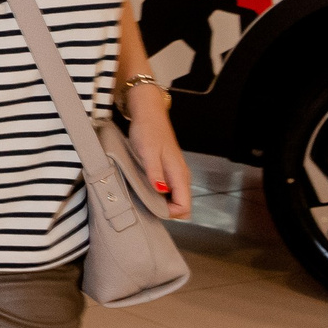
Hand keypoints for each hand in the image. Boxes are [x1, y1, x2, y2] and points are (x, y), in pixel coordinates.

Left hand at [123, 85, 191, 217]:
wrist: (148, 114)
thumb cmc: (148, 131)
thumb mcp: (148, 152)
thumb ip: (155, 173)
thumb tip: (161, 191)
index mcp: (179, 173)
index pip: (185, 206)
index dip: (170, 213)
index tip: (152, 210)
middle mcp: (181, 175)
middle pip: (182, 204)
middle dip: (166, 211)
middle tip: (145, 205)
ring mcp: (175, 172)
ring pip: (175, 197)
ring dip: (161, 203)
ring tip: (142, 197)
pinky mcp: (168, 169)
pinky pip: (169, 189)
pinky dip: (159, 194)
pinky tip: (144, 189)